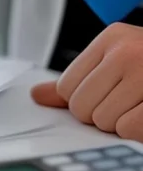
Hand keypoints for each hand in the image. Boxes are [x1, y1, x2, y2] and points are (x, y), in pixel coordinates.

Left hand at [31, 22, 142, 141]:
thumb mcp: (120, 60)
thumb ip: (80, 79)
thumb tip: (38, 95)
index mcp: (112, 38)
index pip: (67, 88)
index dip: (85, 101)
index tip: (110, 94)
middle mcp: (129, 51)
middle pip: (82, 108)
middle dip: (103, 115)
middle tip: (129, 103)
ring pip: (105, 122)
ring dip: (123, 124)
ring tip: (141, 106)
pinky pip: (128, 130)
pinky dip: (137, 132)